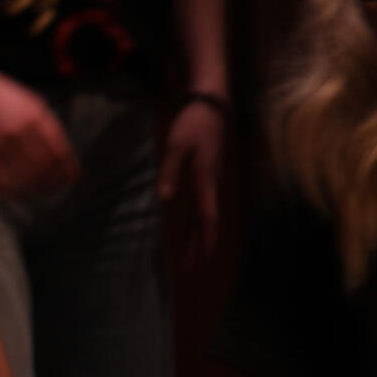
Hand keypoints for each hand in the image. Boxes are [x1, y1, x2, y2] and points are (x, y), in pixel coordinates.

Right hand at [0, 69, 76, 203]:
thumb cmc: (4, 97)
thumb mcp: (33, 104)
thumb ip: (49, 127)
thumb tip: (63, 156)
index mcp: (36, 118)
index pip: (60, 152)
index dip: (69, 169)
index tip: (74, 178)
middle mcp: (19, 132)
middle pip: (46, 168)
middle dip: (57, 182)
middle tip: (60, 188)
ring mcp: (0, 145)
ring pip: (26, 178)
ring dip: (39, 189)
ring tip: (45, 193)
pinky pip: (3, 182)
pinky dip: (15, 193)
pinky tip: (22, 196)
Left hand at [158, 94, 228, 263]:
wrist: (211, 108)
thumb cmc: (193, 125)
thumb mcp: (177, 146)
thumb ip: (170, 171)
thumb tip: (165, 197)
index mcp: (205, 180)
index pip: (206, 216)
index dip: (204, 238)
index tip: (202, 258)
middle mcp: (210, 184)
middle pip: (206, 222)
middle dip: (200, 246)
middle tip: (192, 268)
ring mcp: (209, 181)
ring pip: (204, 214)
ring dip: (198, 236)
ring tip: (191, 256)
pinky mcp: (205, 176)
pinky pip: (202, 204)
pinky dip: (197, 220)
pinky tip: (192, 229)